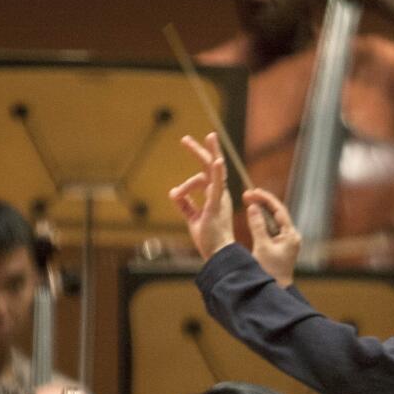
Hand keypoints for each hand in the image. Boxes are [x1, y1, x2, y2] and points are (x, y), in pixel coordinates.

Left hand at [168, 134, 235, 260]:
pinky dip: (216, 173)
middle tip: (185, 139)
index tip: (175, 194)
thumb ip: (185, 205)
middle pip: (210, 167)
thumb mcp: (193, 218)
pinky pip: (218, 186)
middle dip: (200, 151)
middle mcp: (220, 193)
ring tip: (197, 139)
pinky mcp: (216, 205)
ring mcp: (219, 198)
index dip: (186, 185)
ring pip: (213, 170)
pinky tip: (216, 161)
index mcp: (215, 196)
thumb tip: (173, 193)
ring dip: (205, 153)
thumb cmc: (209, 239)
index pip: (202, 179)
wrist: (218, 254)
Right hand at [243, 188, 299, 287]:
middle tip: (247, 194)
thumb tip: (253, 207)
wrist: (274, 293)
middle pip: (277, 213)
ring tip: (248, 200)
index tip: (252, 192)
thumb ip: (257, 226)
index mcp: (291, 235)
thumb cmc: (269, 273)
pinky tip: (252, 213)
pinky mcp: (279, 246)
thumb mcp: (262, 248)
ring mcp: (286, 241)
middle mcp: (291, 236)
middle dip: (262, 202)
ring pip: (273, 220)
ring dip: (260, 210)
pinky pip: (270, 228)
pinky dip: (260, 220)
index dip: (265, 199)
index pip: (279, 210)